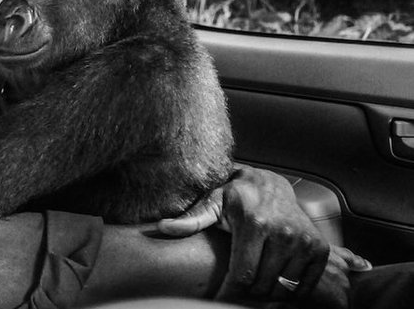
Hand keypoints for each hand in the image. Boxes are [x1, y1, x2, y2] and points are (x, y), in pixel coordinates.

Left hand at [157, 166, 369, 305]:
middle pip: (261, 286)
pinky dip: (289, 293)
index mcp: (255, 224)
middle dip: (245, 295)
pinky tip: (273, 287)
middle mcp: (284, 233)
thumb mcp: (212, 202)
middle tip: (234, 292)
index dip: (228, 292)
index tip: (218, 298)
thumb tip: (162, 227)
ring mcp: (304, 242)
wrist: (271, 184)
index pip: (242, 275)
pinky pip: (304, 286)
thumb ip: (191, 219)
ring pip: (282, 288)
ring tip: (251, 290)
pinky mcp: (318, 249)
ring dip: (266, 296)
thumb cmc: (236, 195)